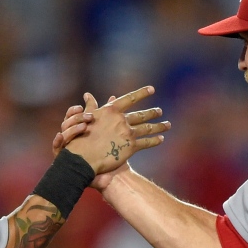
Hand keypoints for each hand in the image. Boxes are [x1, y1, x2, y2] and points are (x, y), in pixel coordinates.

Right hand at [55, 86, 169, 175]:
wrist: (83, 158)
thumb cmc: (80, 137)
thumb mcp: (85, 118)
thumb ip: (91, 106)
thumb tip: (88, 94)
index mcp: (111, 110)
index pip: (130, 98)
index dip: (142, 93)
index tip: (151, 89)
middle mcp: (122, 120)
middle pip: (142, 115)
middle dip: (152, 112)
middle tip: (160, 111)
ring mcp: (128, 133)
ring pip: (148, 128)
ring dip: (159, 126)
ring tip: (167, 124)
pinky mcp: (131, 147)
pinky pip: (147, 142)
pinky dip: (155, 140)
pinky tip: (161, 139)